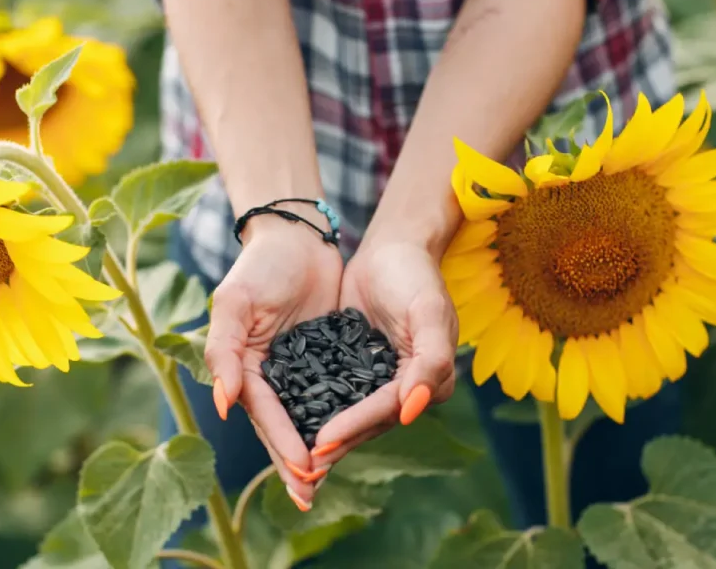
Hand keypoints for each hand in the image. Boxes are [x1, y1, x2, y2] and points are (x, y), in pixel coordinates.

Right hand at [205, 211, 342, 509]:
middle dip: (295, 462)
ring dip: (318, 450)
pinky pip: (335, 394)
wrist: (298, 237)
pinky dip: (342, 419)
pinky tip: (357, 441)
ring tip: (325, 485)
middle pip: (284, 425)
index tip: (302, 471)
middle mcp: (271, 375)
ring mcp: (300, 369)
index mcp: (245, 367)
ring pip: (309, 418)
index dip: (281, 442)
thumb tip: (224, 405)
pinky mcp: (329, 358)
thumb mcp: (235, 303)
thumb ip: (224, 351)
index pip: (265, 412)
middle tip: (311, 497)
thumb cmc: (261, 266)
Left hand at [310, 241, 457, 471]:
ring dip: (322, 435)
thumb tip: (413, 410)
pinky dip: (313, 408)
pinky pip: (333, 392)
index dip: (354, 426)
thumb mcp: (428, 311)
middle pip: (367, 421)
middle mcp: (406, 387)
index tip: (321, 442)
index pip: (386, 409)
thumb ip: (430, 361)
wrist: (393, 246)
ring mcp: (379, 378)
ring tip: (291, 458)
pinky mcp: (355, 366)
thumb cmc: (414, 274)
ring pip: (348, 413)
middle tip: (300, 469)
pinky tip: (286, 422)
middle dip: (335, 444)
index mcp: (429, 379)